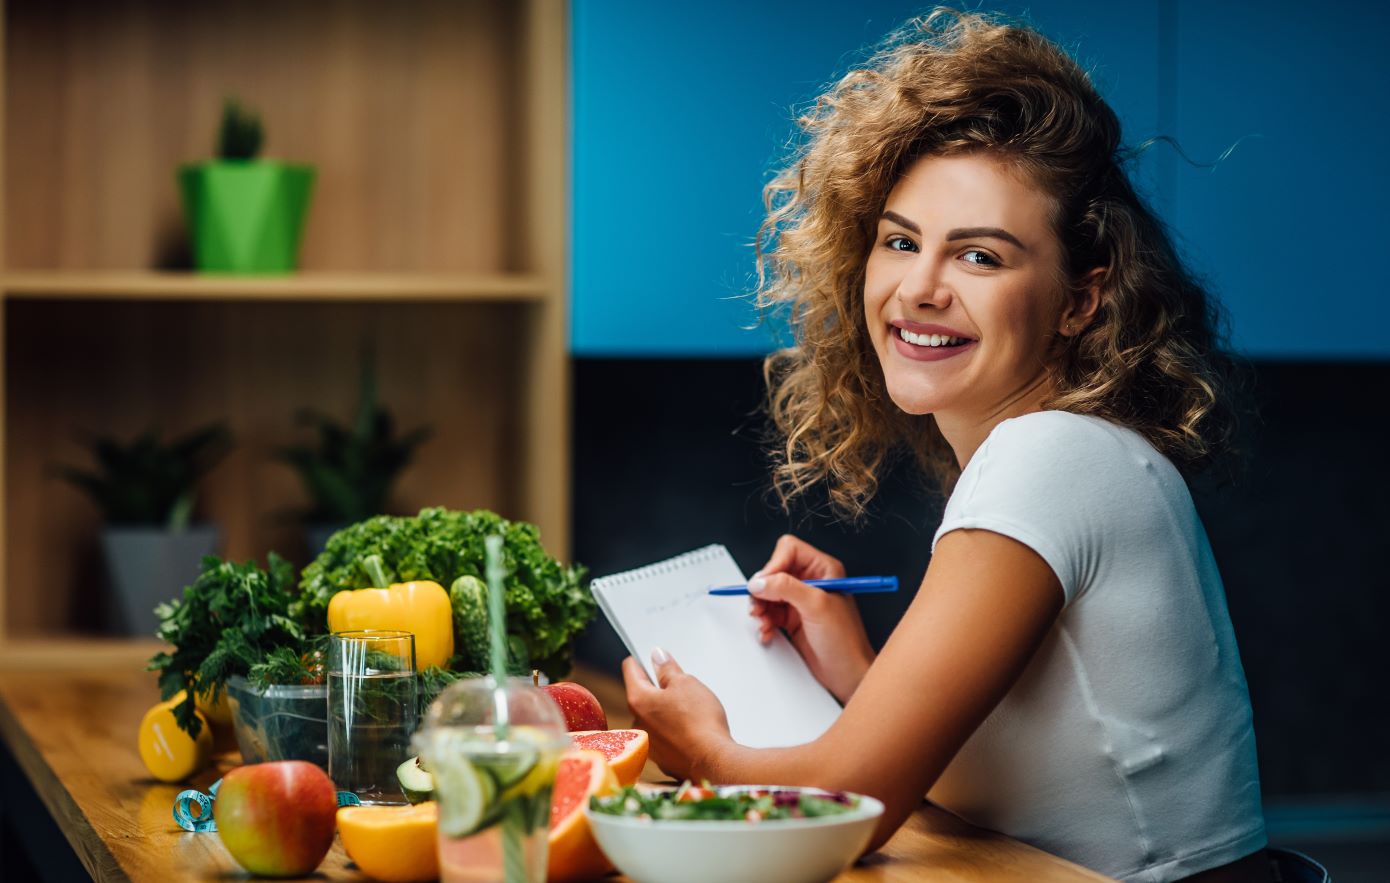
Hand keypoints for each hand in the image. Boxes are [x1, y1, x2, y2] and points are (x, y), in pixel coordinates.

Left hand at [623, 649, 732, 780]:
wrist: (713, 761)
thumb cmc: (699, 721)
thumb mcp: (686, 684)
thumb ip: (668, 669)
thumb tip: (658, 657)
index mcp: (639, 700)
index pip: (631, 671)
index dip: (640, 659)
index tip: (648, 656)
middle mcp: (637, 723)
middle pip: (642, 695)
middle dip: (658, 687)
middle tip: (679, 683)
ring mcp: (648, 743)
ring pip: (654, 717)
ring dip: (665, 710)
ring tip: (690, 709)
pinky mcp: (662, 758)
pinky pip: (664, 736)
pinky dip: (673, 730)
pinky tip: (691, 729)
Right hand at [750, 535, 874, 702]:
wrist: (847, 674)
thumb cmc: (845, 641)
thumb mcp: (816, 607)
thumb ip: (786, 588)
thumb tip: (760, 581)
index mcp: (824, 569)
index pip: (790, 550)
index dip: (774, 564)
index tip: (765, 583)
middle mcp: (811, 582)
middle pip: (774, 572)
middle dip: (764, 589)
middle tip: (759, 605)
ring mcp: (801, 601)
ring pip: (768, 593)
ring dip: (761, 607)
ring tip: (763, 621)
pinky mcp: (793, 618)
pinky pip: (769, 612)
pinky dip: (764, 621)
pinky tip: (768, 632)